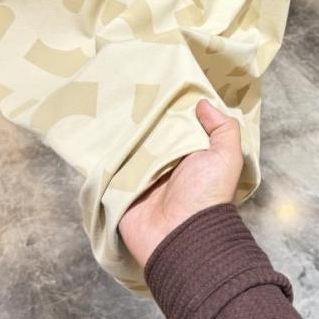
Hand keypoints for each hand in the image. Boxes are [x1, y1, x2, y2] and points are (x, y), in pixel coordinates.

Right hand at [118, 98, 244, 268]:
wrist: (180, 236)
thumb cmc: (207, 195)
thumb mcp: (227, 158)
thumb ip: (223, 129)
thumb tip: (203, 103)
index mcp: (189, 154)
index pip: (176, 123)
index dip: (169, 105)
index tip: (157, 82)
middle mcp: (165, 163)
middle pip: (149, 131)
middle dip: (140, 114)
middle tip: (125, 87)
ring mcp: (140, 175)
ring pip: (127, 145)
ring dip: (119, 130)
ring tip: (106, 101)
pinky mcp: (120, 188)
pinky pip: (108, 165)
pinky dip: (101, 152)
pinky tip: (92, 128)